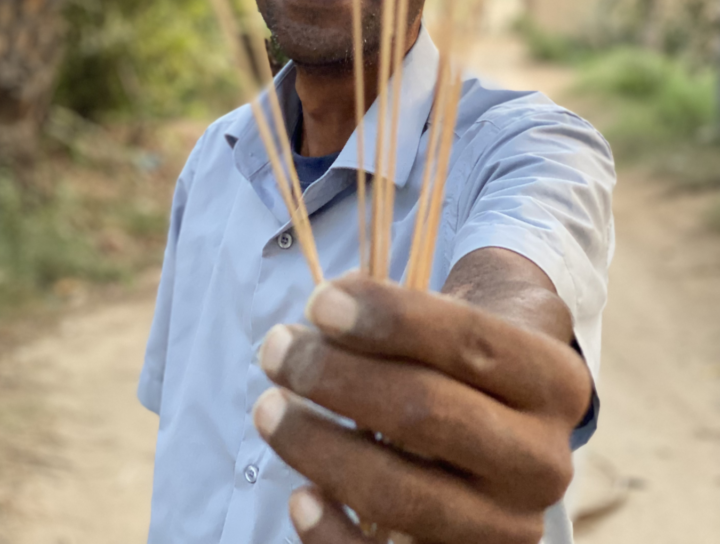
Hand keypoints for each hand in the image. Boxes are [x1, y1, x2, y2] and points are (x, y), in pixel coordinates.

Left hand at [253, 272, 590, 543]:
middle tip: (277, 350)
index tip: (319, 302)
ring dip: (319, 448)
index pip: (469, 342)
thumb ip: (404, 316)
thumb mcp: (461, 318)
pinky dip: (335, 538)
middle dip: (336, 377)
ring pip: (402, 494)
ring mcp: (510, 526)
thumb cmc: (463, 357)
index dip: (389, 318)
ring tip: (269, 408)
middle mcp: (544, 459)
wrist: (508, 422)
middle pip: (428, 413)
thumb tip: (323, 317)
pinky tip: (299, 496)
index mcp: (552, 379)